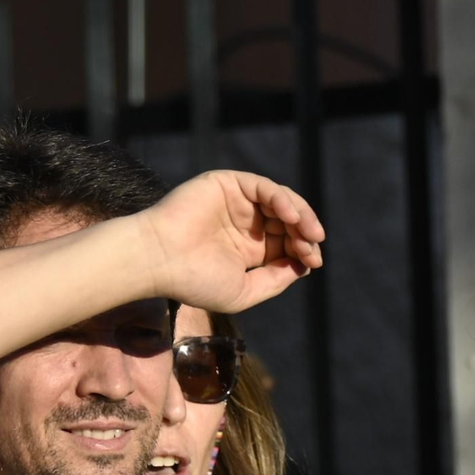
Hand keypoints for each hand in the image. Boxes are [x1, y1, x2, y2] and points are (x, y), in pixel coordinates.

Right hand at [139, 171, 325, 313]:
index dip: (304, 250)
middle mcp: (244, 223)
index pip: (287, 243)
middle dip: (305, 233)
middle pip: (288, 222)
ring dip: (300, 215)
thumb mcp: (245, 291)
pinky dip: (282, 200)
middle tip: (313, 247)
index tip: (314, 262)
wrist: (160, 261)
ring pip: (280, 202)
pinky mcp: (227, 184)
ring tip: (309, 233)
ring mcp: (236, 203)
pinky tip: (291, 218)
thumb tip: (304, 266)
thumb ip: (275, 280)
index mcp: (248, 248)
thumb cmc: (194, 280)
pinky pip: (264, 187)